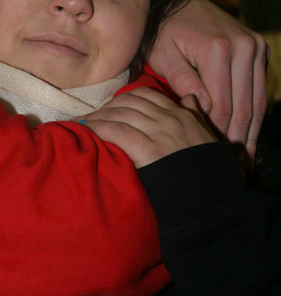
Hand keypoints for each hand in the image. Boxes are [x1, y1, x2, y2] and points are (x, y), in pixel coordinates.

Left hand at [81, 88, 215, 168]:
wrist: (213, 199)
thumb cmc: (210, 174)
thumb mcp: (208, 138)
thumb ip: (197, 116)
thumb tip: (190, 98)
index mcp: (182, 115)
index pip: (146, 96)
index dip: (123, 98)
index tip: (110, 106)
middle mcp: (169, 119)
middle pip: (128, 102)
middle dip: (106, 107)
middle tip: (91, 116)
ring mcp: (159, 132)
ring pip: (120, 114)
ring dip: (97, 117)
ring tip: (82, 123)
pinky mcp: (148, 150)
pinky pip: (117, 131)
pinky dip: (98, 128)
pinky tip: (87, 131)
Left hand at [147, 0, 267, 162]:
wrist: (177, 1)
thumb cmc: (161, 30)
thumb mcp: (162, 54)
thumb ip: (182, 80)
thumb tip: (203, 108)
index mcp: (219, 49)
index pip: (222, 104)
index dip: (217, 134)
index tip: (212, 156)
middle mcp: (244, 47)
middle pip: (245, 105)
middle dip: (238, 139)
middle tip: (235, 168)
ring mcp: (255, 47)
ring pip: (256, 100)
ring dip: (250, 131)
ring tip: (244, 160)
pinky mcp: (258, 49)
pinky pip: (258, 89)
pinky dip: (253, 113)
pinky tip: (246, 135)